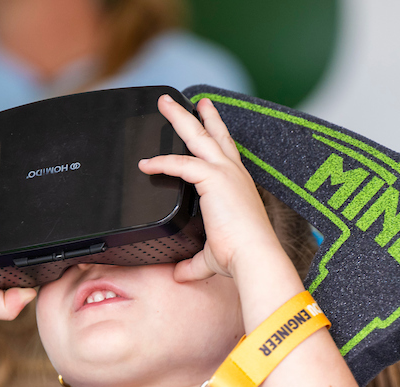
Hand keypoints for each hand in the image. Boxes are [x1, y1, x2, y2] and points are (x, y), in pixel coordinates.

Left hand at [138, 95, 287, 282]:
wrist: (253, 257)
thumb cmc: (241, 257)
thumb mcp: (213, 257)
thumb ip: (193, 264)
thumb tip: (179, 274)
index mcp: (237, 185)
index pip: (225, 152)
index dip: (216, 133)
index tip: (207, 120)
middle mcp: (234, 174)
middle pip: (213, 134)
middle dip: (198, 115)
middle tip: (187, 99)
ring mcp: (226, 173)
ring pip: (198, 136)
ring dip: (179, 118)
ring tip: (164, 103)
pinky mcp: (214, 179)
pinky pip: (181, 164)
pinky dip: (162, 162)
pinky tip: (146, 164)